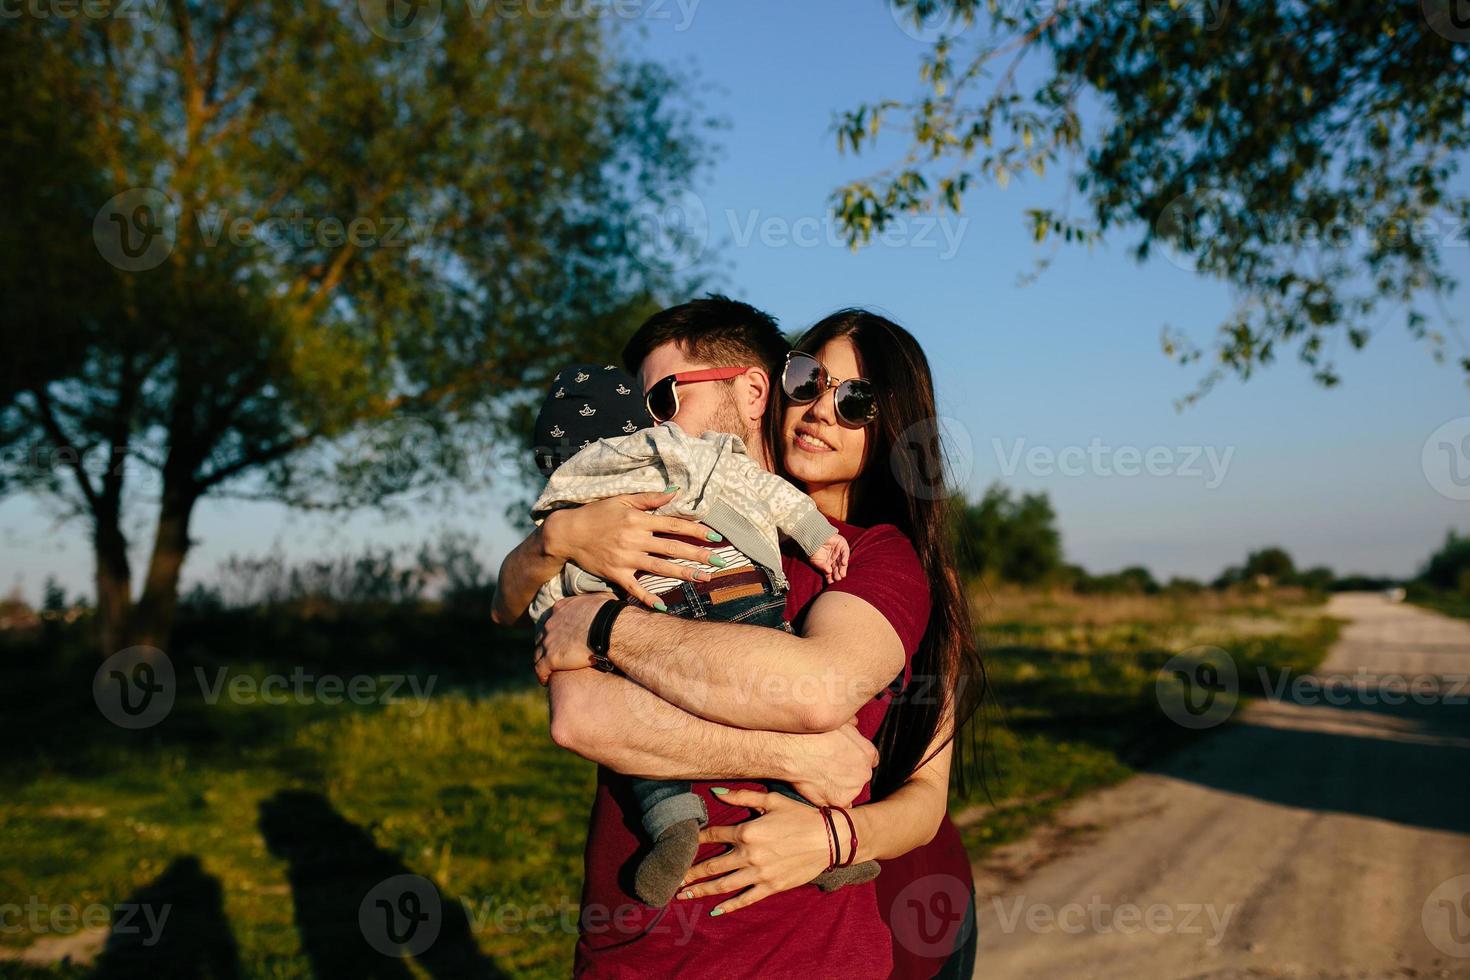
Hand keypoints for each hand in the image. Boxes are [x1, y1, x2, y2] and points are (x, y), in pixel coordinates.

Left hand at [534, 593, 611, 684]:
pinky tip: (545, 681)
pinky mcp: (551, 658)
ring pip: (538, 654)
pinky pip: (540, 669)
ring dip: (542, 662)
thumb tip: (604, 602)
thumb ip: (595, 601)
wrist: (609, 628)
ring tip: (548, 671)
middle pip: (542, 637)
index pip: (552, 621)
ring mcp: (549, 641)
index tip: (560, 638)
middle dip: (546, 646)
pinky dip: (542, 675)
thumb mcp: (601, 599)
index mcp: (561, 608)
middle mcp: (550, 623)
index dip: (555, 630)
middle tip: (553, 655)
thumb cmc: (610, 614)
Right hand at [543, 491, 720, 607]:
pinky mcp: (615, 574)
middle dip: (699, 555)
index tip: (715, 536)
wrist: (567, 533)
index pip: (674, 525)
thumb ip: (648, 498)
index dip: (696, 530)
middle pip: (673, 548)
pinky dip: (648, 598)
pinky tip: (664, 606)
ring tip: (705, 578)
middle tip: (720, 562)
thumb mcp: (621, 499)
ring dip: (684, 574)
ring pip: (660, 567)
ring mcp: (626, 558)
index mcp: (638, 520)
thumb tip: (674, 492)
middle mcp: (635, 539)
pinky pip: (634, 588)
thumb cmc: (596, 513)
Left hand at [676, 789, 834, 914]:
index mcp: (747, 831)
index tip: (681, 843)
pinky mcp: (771, 886)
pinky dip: (729, 906)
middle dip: (690, 872)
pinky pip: (745, 898)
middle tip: (673, 878)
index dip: (696, 839)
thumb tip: (715, 792)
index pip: (713, 834)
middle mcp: (749, 854)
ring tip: (684, 895)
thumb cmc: (801, 815)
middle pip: (712, 864)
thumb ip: (743, 796)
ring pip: (723, 884)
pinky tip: (715, 911)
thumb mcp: (771, 800)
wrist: (829, 838)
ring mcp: (759, 873)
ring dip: (702, 890)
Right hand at [784, 721, 877, 806]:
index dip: (857, 759)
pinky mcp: (839, 801)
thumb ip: (851, 726)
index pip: (871, 760)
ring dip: (838, 788)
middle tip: (829, 769)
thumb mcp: (838, 722)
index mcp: (867, 752)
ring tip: (820, 779)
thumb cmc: (813, 733)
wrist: (794, 751)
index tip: (846, 760)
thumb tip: (855, 722)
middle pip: (860, 777)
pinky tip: (818, 791)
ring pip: (849, 791)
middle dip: (848, 774)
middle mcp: (864, 772)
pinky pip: (838, 806)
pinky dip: (830, 801)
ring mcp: (853, 788)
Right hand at [805, 533, 849, 584]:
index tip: (832, 583)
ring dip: (842, 568)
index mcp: (829, 563)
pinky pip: (845, 552)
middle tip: (838, 579)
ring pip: (842, 561)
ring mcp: (839, 551)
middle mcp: (835, 558)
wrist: (812, 537)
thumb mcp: (816, 561)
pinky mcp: (842, 544)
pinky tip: (844, 563)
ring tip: (842, 574)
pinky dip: (845, 557)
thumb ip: (822, 567)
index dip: (832, 577)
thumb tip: (828, 572)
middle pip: (838, 567)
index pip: (832, 572)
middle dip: (838, 573)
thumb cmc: (813, 550)